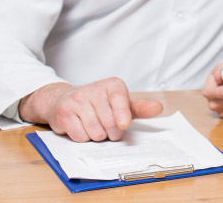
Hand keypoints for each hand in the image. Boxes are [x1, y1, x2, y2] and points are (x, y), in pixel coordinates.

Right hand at [18, 78, 162, 141]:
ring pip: (95, 131)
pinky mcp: (64, 113)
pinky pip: (80, 136)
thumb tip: (158, 108)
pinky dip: (84, 138)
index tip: (124, 124)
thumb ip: (140, 108)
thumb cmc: (99, 104)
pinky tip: (82, 128)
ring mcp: (77, 100)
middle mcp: (94, 89)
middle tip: (110, 128)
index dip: (122, 113)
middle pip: (109, 122)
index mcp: (112, 85)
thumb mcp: (122, 104)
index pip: (119, 98)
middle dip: (113, 132)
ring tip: (96, 127)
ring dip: (98, 136)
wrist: (64, 100)